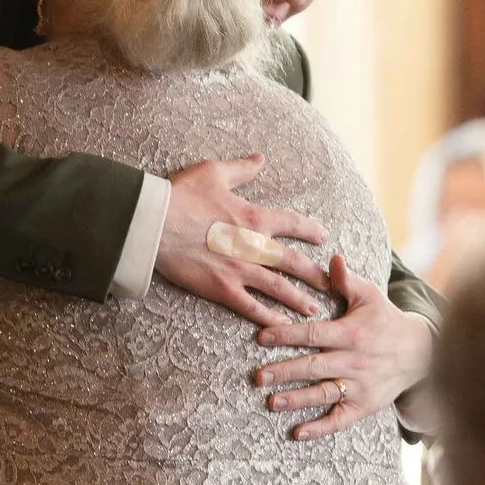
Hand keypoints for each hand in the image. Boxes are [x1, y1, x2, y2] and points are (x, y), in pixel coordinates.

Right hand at [155, 156, 330, 327]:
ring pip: (279, 288)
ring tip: (314, 310)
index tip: (323, 237)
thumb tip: (261, 159)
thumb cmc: (180, 195)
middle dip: (315, 274)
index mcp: (253, 217)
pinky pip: (251, 307)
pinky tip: (282, 325)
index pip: (292, 224)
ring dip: (300, 300)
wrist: (153, 224)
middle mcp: (253, 246)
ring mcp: (239, 270)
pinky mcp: (222, 289)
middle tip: (331, 284)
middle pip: (294, 262)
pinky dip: (269, 317)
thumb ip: (242, 169)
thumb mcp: (213, 172)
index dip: (310, 230)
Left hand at [253, 256, 432, 440]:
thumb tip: (332, 257)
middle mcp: (353, 361)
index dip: (286, 335)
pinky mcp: (364, 405)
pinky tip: (297, 433)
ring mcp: (359, 386)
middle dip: (284, 371)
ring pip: (323, 394)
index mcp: (350, 333)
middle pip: (314, 367)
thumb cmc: (386, 319)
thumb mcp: (370, 295)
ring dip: (297, 400)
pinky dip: (320, 428)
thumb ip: (347, 280)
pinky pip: (340, 419)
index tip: (261, 337)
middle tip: (257, 376)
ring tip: (271, 402)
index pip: (313, 333)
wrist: (420, 352)